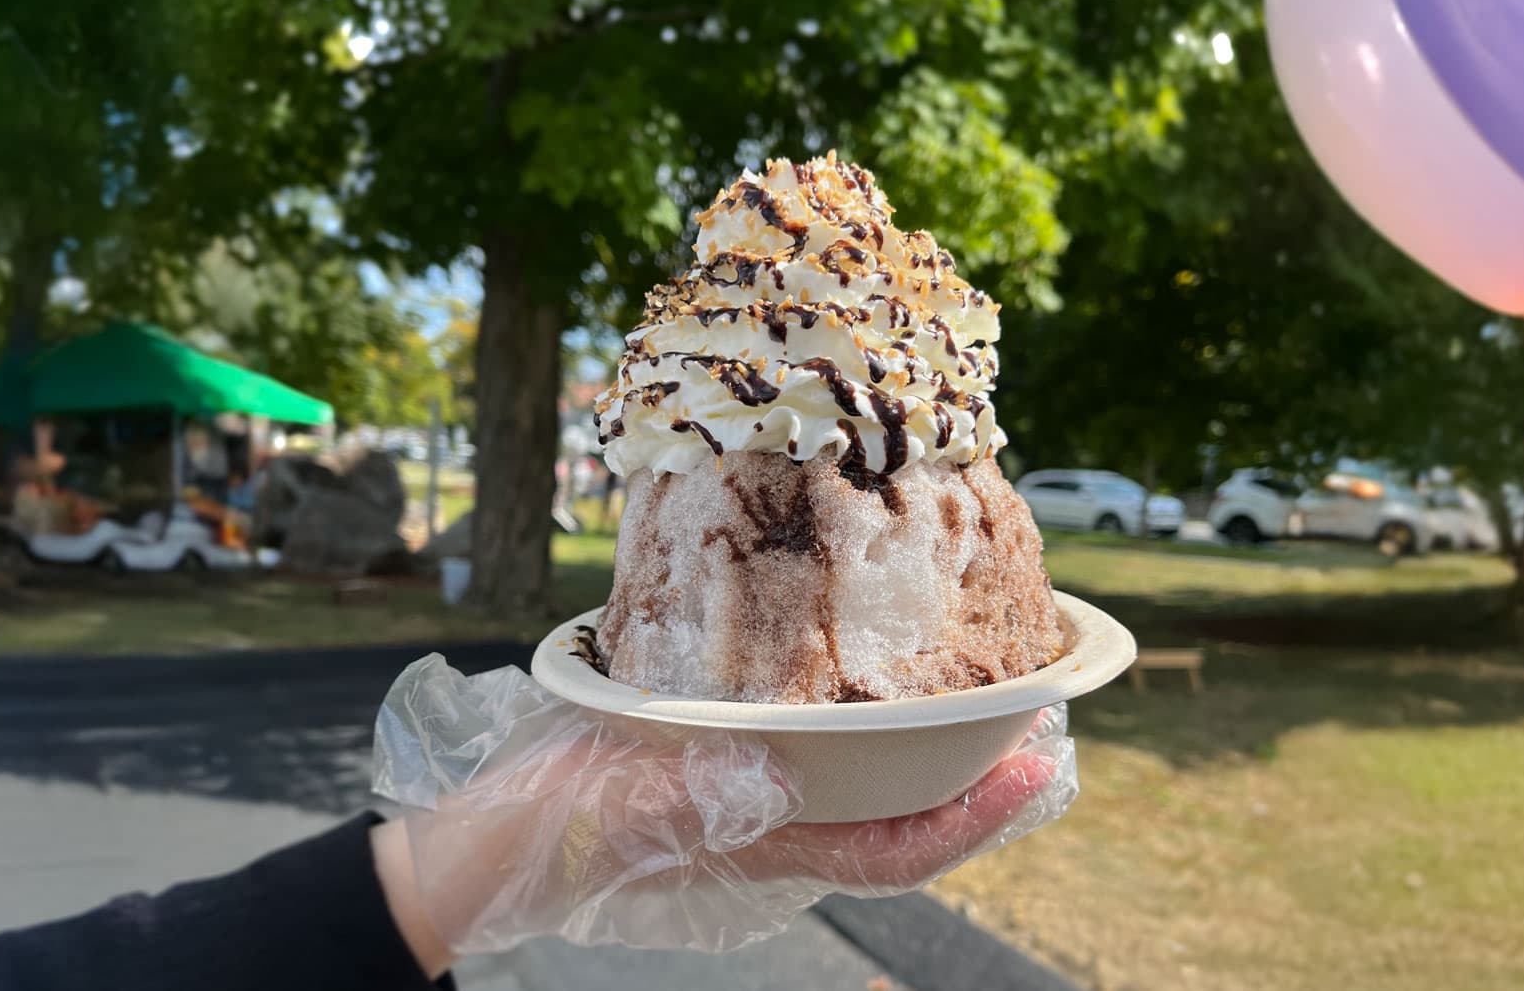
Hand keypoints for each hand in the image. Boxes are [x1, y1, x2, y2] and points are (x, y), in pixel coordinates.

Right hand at [370, 657, 1076, 961]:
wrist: (479, 841)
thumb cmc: (537, 835)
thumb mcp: (604, 813)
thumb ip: (681, 802)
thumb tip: (775, 776)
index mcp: (763, 843)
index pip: (893, 852)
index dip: (972, 821)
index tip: (1035, 770)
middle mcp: (775, 824)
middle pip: (902, 815)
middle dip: (977, 780)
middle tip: (1044, 715)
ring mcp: (750, 795)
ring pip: (866, 782)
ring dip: (930, 745)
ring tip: (985, 689)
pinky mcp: (717, 760)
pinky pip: (813, 746)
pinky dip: (858, 716)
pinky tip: (865, 673)